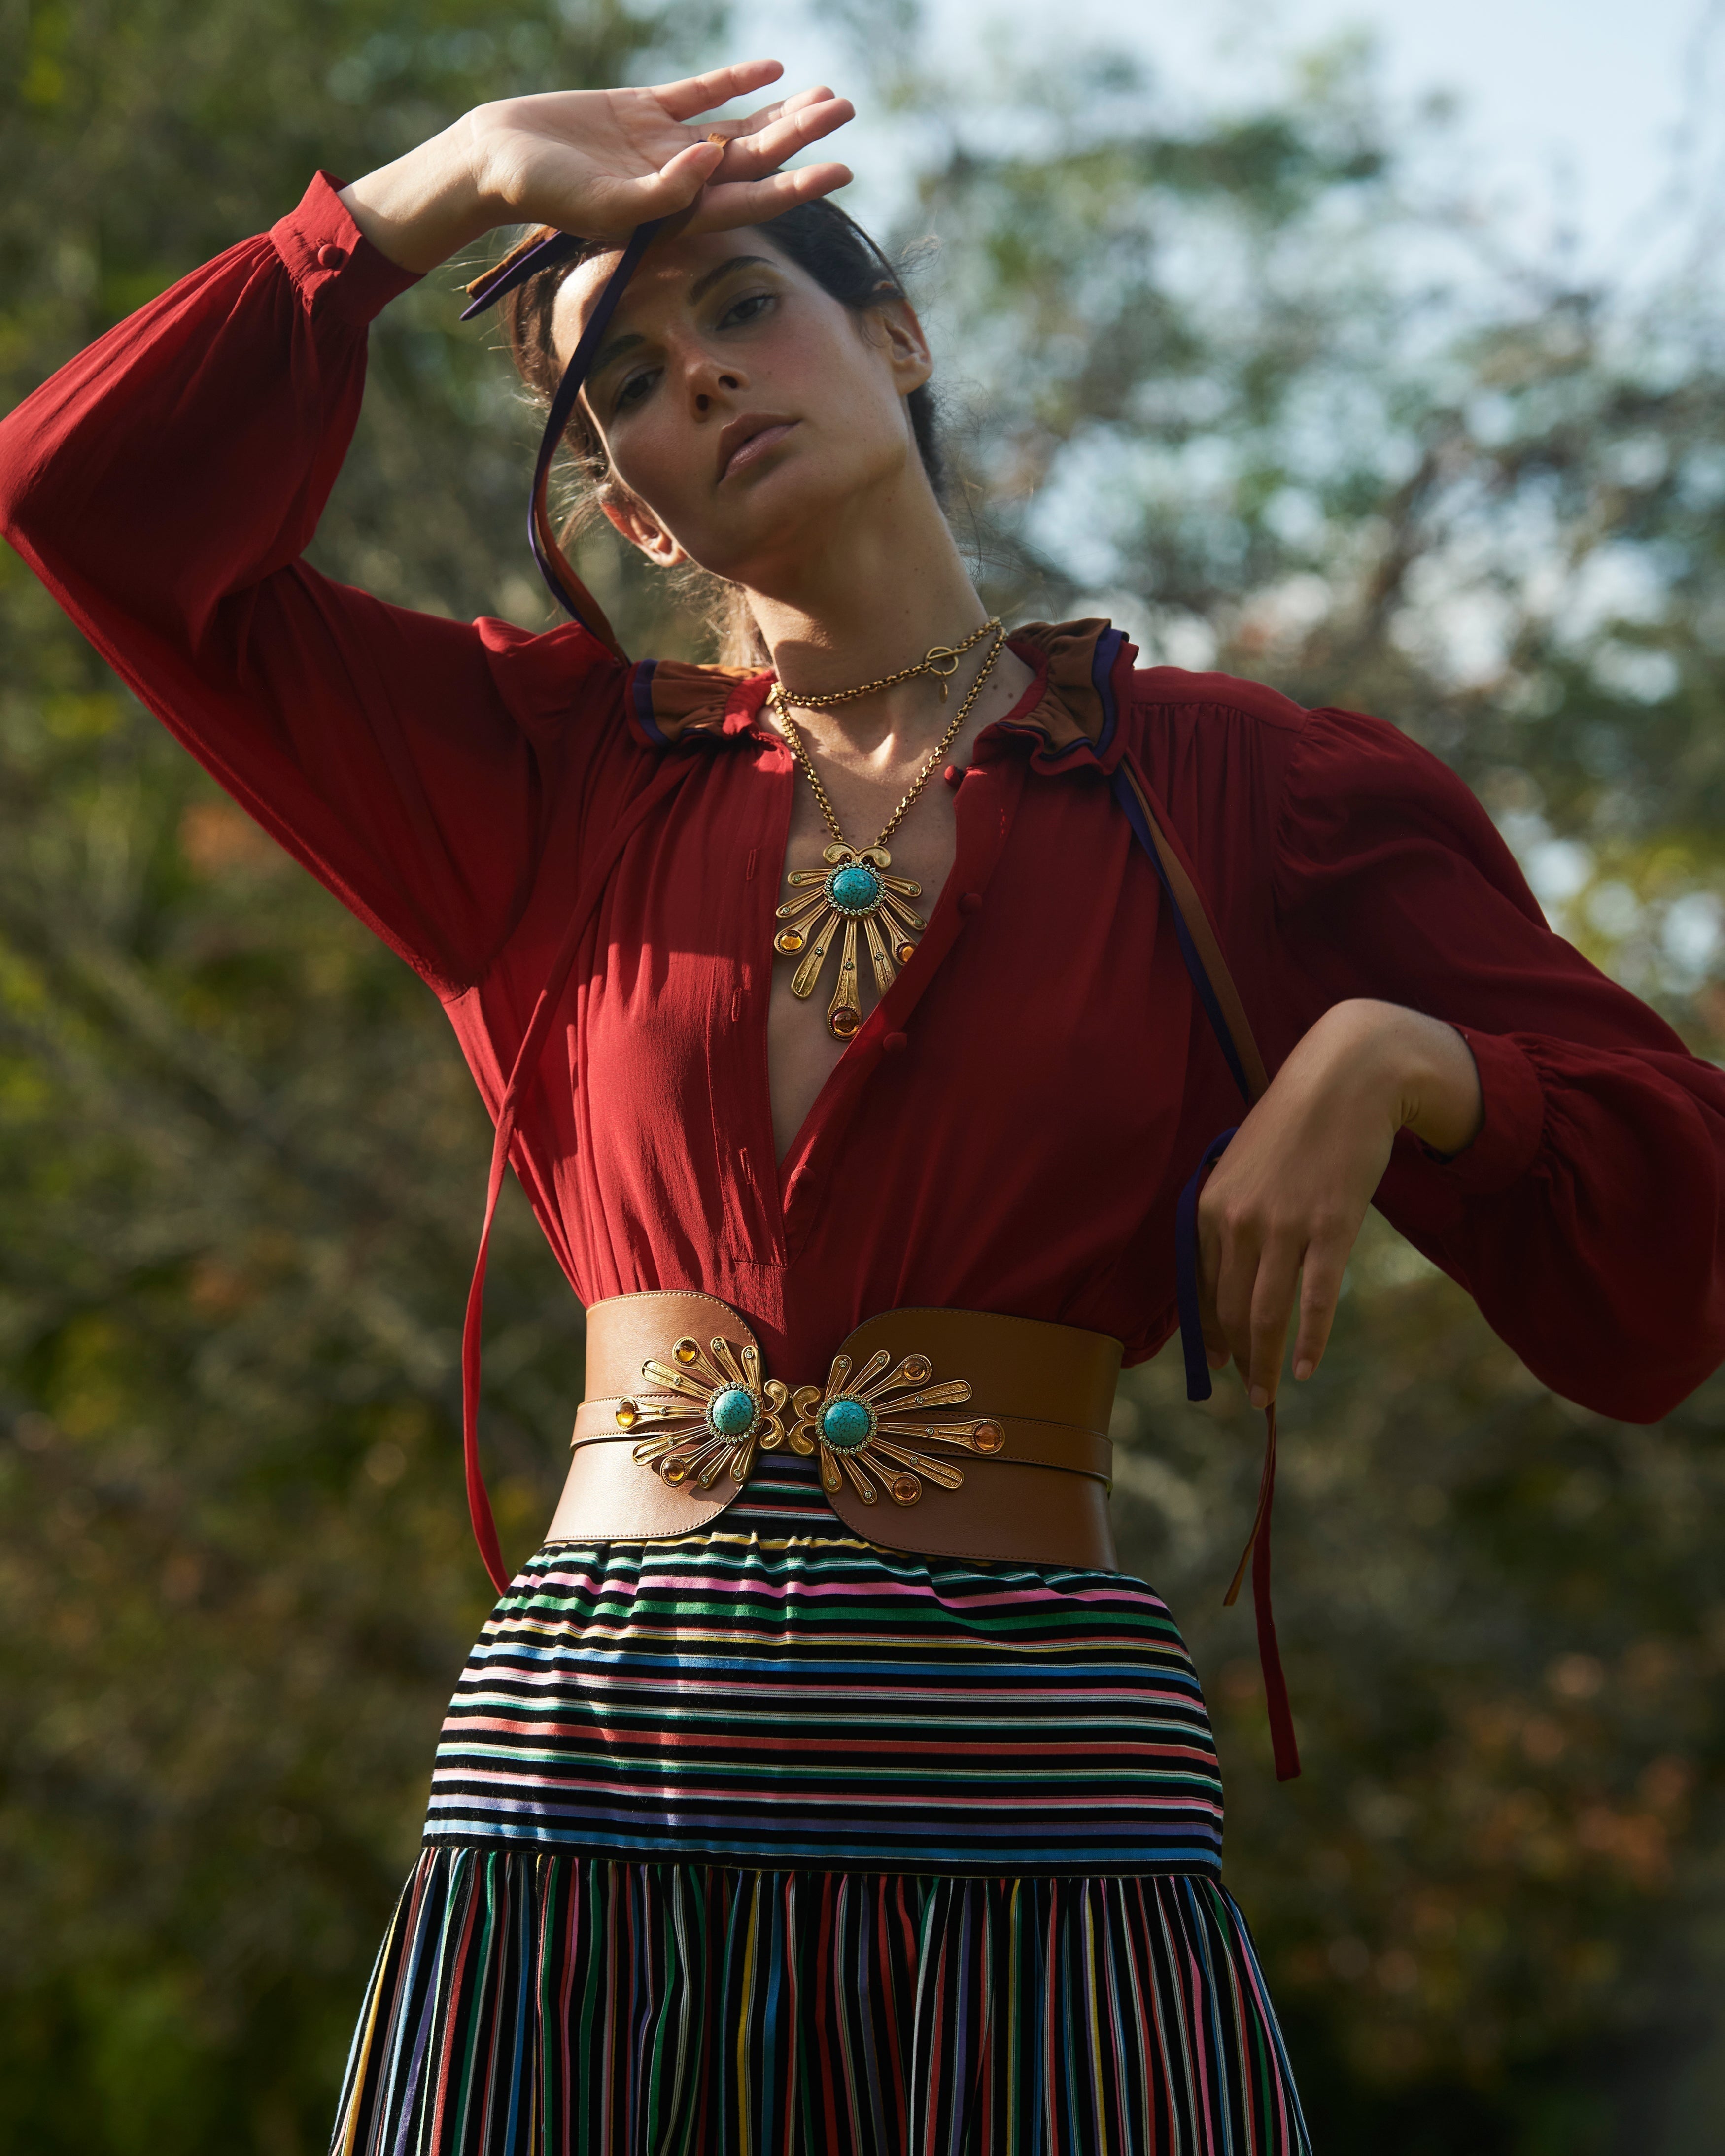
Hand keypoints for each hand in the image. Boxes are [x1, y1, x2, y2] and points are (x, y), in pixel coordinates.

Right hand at [341, 60, 853, 273]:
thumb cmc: (542, 194)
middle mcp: (681, 182)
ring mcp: (665, 146)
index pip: (752, 200)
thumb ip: (662, 193)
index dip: (799, 187)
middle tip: (846, 110)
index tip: (841, 170)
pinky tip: (773, 69)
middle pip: (756, 158)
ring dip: (781, 112)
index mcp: (678, 215)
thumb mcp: (603, 204)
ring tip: (827, 95)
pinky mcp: (643, 111)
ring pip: (738, 127)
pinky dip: (735, 82)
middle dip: (802, 135)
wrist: (495, 161)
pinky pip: (701, 94)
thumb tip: (716, 162)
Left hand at [1196, 999, 1481, 1406]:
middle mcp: (1238, 1221)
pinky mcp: (1331, 1228)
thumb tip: (1234, 1265)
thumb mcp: (1245, 1165)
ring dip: (1265, 1363)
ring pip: (1265, 1313)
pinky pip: (1314, 1300)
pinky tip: (1306, 1369)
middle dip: (1236, 1357)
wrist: (1348, 1079)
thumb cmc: (1297, 1122)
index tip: (1216, 1363)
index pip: (1201, 1287)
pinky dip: (1309, 1341)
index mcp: (1210, 1206)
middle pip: (1230, 1308)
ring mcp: (1285, 1227)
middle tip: (1247, 1392)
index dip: (1209, 1332)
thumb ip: (1234, 1213)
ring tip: (1267, 1396)